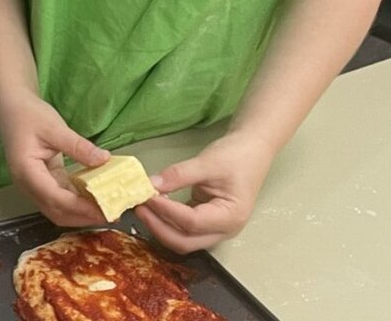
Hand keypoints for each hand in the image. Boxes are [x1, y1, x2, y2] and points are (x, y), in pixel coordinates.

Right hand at [0, 94, 111, 227]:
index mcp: (26, 172)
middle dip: (82, 217)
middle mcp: (27, 184)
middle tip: (109, 214)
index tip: (103, 209)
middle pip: (56, 211)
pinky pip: (59, 197)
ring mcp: (33, 185)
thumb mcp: (54, 127)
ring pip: (57, 208)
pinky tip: (93, 196)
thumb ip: (78, 146)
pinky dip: (76, 200)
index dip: (80, 207)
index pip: (55, 198)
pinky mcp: (41, 181)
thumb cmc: (28, 115)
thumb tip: (104, 160)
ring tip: (104, 208)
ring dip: (80, 212)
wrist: (12, 107)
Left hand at [135, 130, 277, 253]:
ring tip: (142, 207)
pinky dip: (167, 222)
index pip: (191, 222)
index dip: (166, 211)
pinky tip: (154, 207)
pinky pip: (183, 230)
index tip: (146, 196)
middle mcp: (224, 230)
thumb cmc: (237, 155)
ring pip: (183, 239)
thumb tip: (151, 184)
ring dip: (160, 227)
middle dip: (158, 227)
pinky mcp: (207, 222)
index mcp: (230, 217)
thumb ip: (179, 175)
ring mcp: (215, 229)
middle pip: (185, 242)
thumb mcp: (207, 162)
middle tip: (138, 207)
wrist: (252, 149)